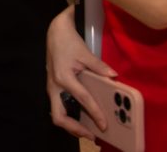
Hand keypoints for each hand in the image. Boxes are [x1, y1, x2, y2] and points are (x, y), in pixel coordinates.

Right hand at [46, 5, 116, 138]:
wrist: (55, 32)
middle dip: (74, 129)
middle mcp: (54, 86)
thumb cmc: (69, 41)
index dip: (95, 113)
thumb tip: (114, 77)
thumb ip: (99, 67)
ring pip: (57, 114)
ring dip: (71, 125)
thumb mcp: (85, 52)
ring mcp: (52, 88)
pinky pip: (59, 107)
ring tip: (87, 131)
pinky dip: (69, 116)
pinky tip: (81, 118)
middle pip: (59, 117)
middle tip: (92, 135)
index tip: (104, 124)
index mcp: (63, 78)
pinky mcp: (53, 87)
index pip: (82, 99)